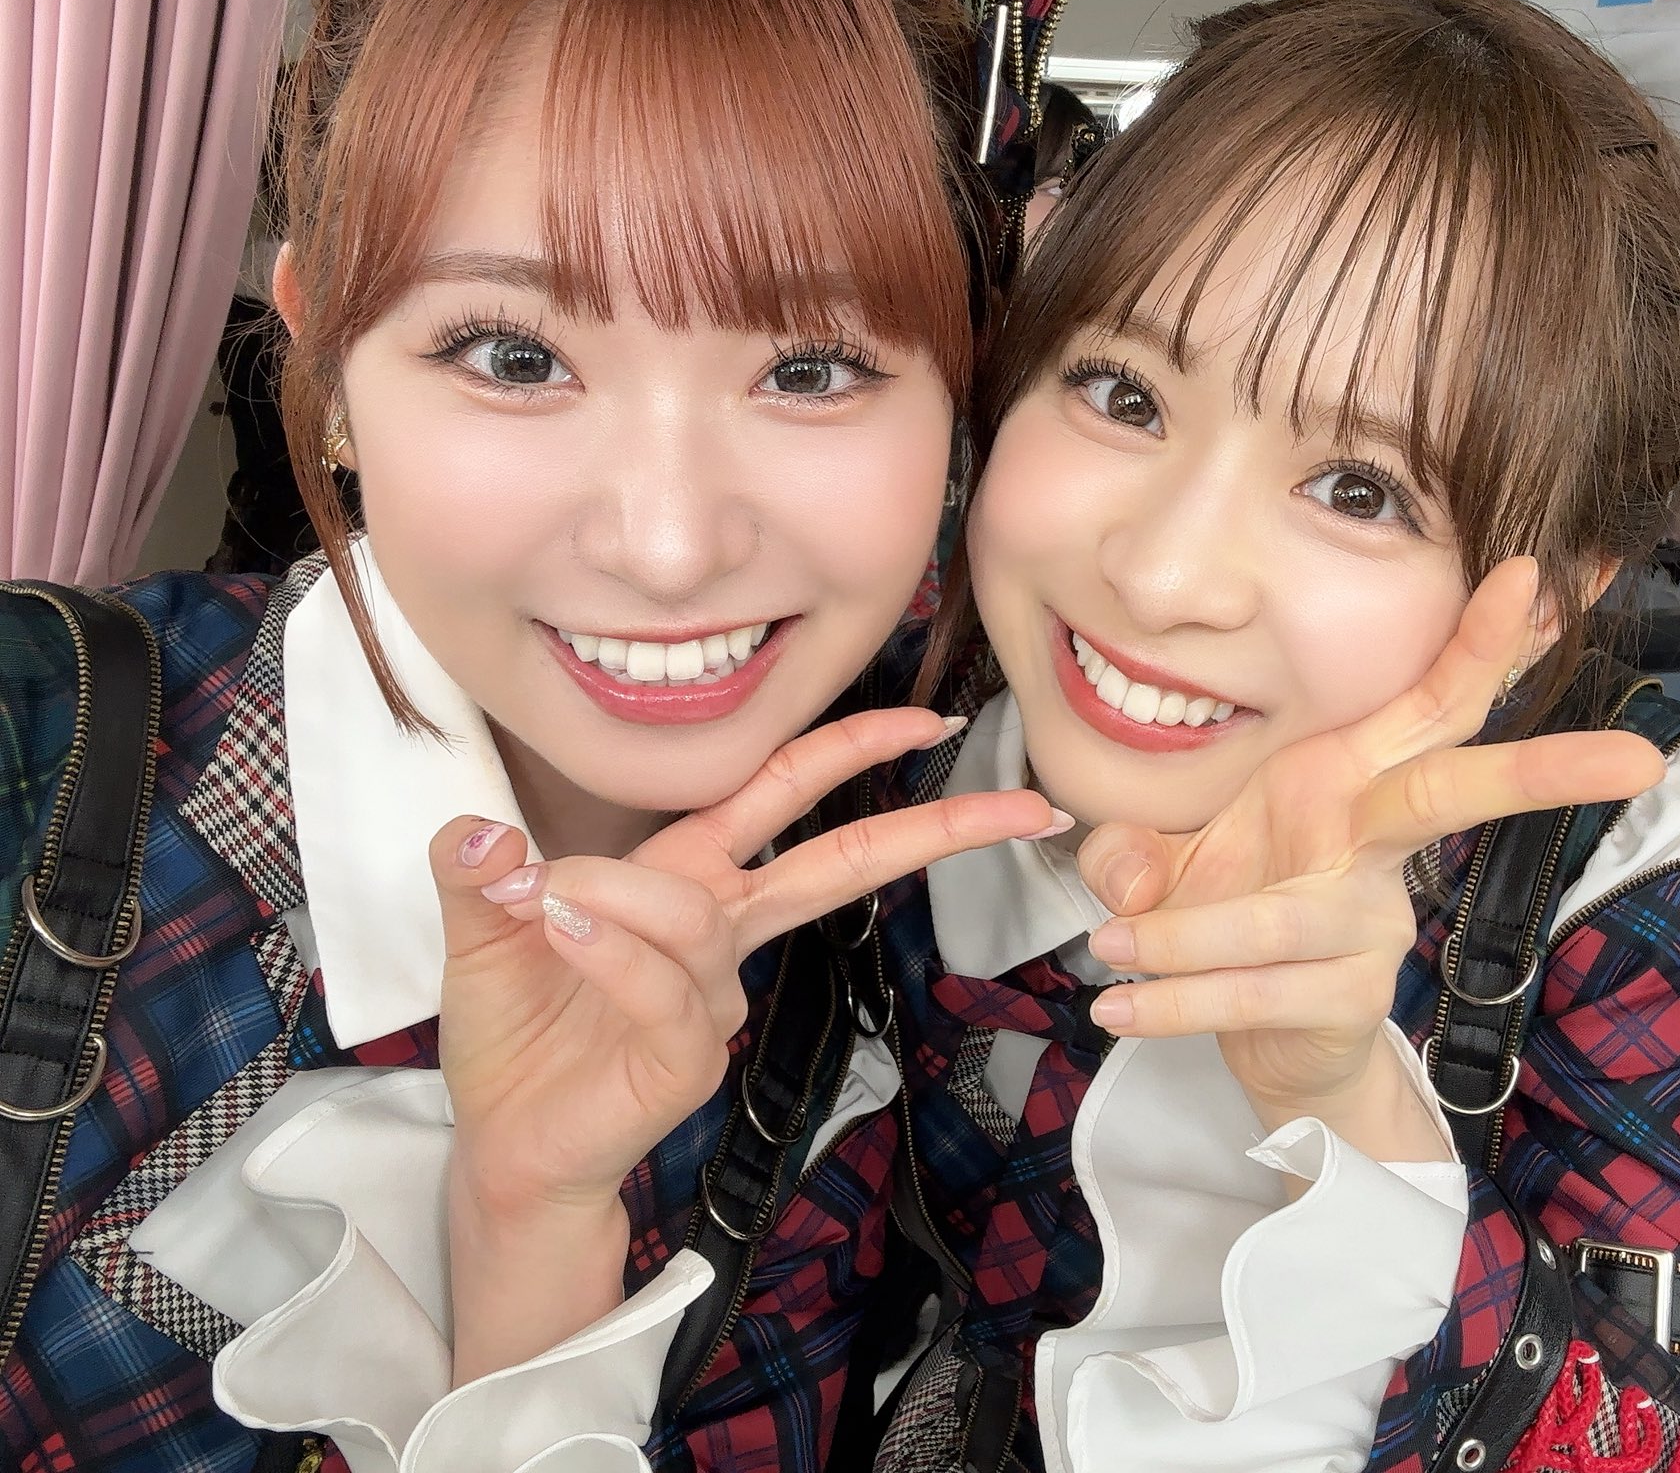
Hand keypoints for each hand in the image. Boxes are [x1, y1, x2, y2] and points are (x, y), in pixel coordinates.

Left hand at [431, 707, 1058, 1213]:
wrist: (506, 1144)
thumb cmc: (517, 1034)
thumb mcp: (482, 929)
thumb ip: (476, 867)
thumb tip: (478, 829)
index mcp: (688, 877)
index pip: (783, 793)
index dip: (852, 750)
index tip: (928, 720)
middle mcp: (719, 929)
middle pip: (842, 861)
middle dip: (931, 828)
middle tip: (1019, 804)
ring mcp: (715, 995)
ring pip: (699, 914)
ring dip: (620, 895)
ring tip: (543, 901)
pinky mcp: (693, 1055)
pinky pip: (665, 984)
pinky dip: (611, 949)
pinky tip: (559, 930)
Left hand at [1075, 559, 1666, 1142]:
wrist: (1258, 1044)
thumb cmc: (1226, 915)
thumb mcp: (1166, 863)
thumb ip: (1133, 848)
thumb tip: (1121, 877)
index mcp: (1344, 780)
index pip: (1426, 702)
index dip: (1479, 644)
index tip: (1529, 575)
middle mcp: (1370, 842)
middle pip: (1460, 792)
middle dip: (1544, 770)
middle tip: (1639, 759)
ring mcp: (1371, 922)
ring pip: (1281, 920)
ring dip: (1185, 934)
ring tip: (1110, 947)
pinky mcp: (1346, 995)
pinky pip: (1253, 993)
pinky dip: (1175, 1002)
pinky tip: (1118, 1008)